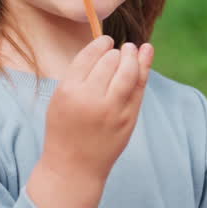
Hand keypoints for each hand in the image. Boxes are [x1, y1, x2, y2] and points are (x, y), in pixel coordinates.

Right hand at [27, 36, 153, 207]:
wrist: (74, 167)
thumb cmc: (65, 129)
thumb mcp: (60, 99)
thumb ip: (79, 75)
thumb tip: (106, 47)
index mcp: (69, 91)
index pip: (89, 57)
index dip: (100, 44)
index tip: (106, 41)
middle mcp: (91, 99)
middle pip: (110, 62)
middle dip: (116, 52)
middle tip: (118, 49)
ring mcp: (113, 110)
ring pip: (128, 72)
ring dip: (132, 56)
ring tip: (132, 49)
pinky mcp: (128, 119)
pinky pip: (139, 88)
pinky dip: (144, 68)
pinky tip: (146, 53)